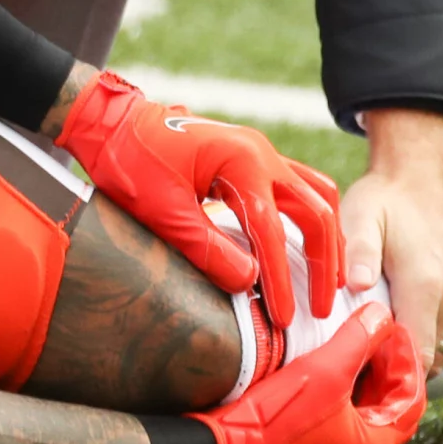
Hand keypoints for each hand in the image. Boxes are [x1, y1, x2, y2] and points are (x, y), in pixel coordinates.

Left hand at [53, 70, 343, 327]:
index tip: (284, 318)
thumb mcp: (161, 210)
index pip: (271, 231)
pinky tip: (311, 246)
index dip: (280, 279)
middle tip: (320, 309)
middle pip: (314, 211)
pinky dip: (313, 218)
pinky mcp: (253, 160)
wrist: (113, 124)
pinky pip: (301, 188)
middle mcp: (262, 153)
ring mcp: (261, 153)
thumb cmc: (130, 162)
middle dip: (322, 263)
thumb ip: (205, 247)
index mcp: (242, 160)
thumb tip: (248, 283)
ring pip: (317, 196)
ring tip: (330, 282)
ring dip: (327, 240)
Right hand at [193, 302, 425, 443]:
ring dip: (363, 376)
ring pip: (362, 410)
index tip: (397, 330)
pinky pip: (339, 414)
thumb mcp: (324, 370)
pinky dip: (342, 388)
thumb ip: (358, 339)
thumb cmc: (277, 417)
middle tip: (379, 331)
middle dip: (386, 367)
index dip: (409, 362)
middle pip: (388, 407)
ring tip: (356, 339)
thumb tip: (382, 315)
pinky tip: (329, 360)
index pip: (411, 402)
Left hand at [343, 109, 442, 377]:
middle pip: (429, 359)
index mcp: (426, 283)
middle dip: (396, 367)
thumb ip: (358, 252)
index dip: (388, 371)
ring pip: (442, 351)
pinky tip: (398, 328)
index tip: (358, 371)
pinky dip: (427, 340)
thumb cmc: (384, 200)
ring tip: (376, 346)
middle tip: (359, 362)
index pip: (416, 353)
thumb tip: (358, 286)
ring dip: (413, 355)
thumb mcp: (360, 217)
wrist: (421, 179)